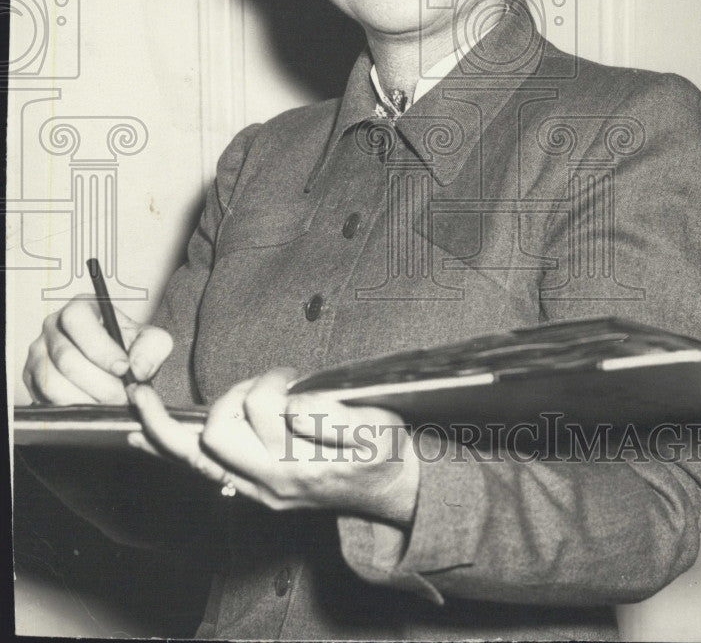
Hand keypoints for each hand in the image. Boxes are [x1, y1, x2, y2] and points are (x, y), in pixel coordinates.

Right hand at [23, 297, 172, 404]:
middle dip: (100, 383)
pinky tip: (94, 404)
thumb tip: (137, 369)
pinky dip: (74, 407)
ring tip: (111, 403)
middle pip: (66, 358)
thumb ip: (153, 348)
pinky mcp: (32, 379)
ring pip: (54, 382)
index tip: (124, 369)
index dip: (100, 347)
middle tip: (122, 396)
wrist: (114, 370)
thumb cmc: (129, 349)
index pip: (78, 320)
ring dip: (87, 398)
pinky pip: (47, 399)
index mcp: (80, 307)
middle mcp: (53, 326)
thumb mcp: (150, 342)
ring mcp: (38, 353)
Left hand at [128, 368, 420, 525]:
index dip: (267, 386)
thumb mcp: (376, 427)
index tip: (292, 377)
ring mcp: (254, 490)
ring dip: (194, 417)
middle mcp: (267, 485)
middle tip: (266, 387)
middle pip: (211, 436)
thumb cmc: (386, 452)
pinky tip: (139, 433)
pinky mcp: (249, 488)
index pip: (251, 416)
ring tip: (234, 396)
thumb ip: (335, 416)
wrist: (392, 493)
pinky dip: (166, 446)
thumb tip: (290, 407)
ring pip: (192, 457)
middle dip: (233, 397)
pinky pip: (197, 469)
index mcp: (297, 467)